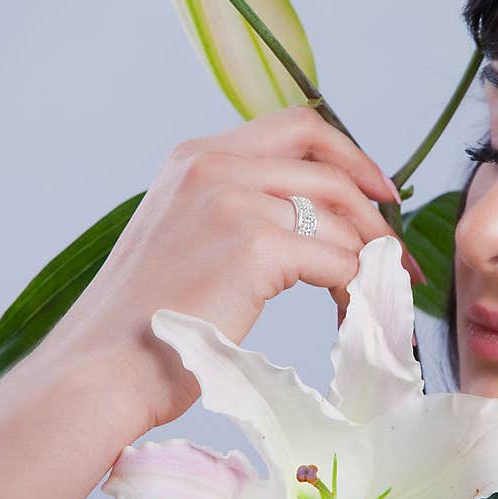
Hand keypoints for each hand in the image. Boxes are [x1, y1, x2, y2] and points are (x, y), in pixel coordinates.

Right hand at [46, 105, 425, 431]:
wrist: (101, 369)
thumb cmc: (145, 320)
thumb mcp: (185, 237)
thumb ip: (239, 210)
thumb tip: (317, 223)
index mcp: (197, 157)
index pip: (296, 129)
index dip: (349, 155)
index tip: (379, 191)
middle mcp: (215, 165)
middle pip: (328, 165)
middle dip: (374, 208)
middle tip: (395, 252)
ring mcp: (234, 201)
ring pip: (338, 220)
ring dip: (369, 260)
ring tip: (377, 295)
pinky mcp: (254, 246)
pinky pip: (336, 262)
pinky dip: (355, 290)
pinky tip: (351, 315)